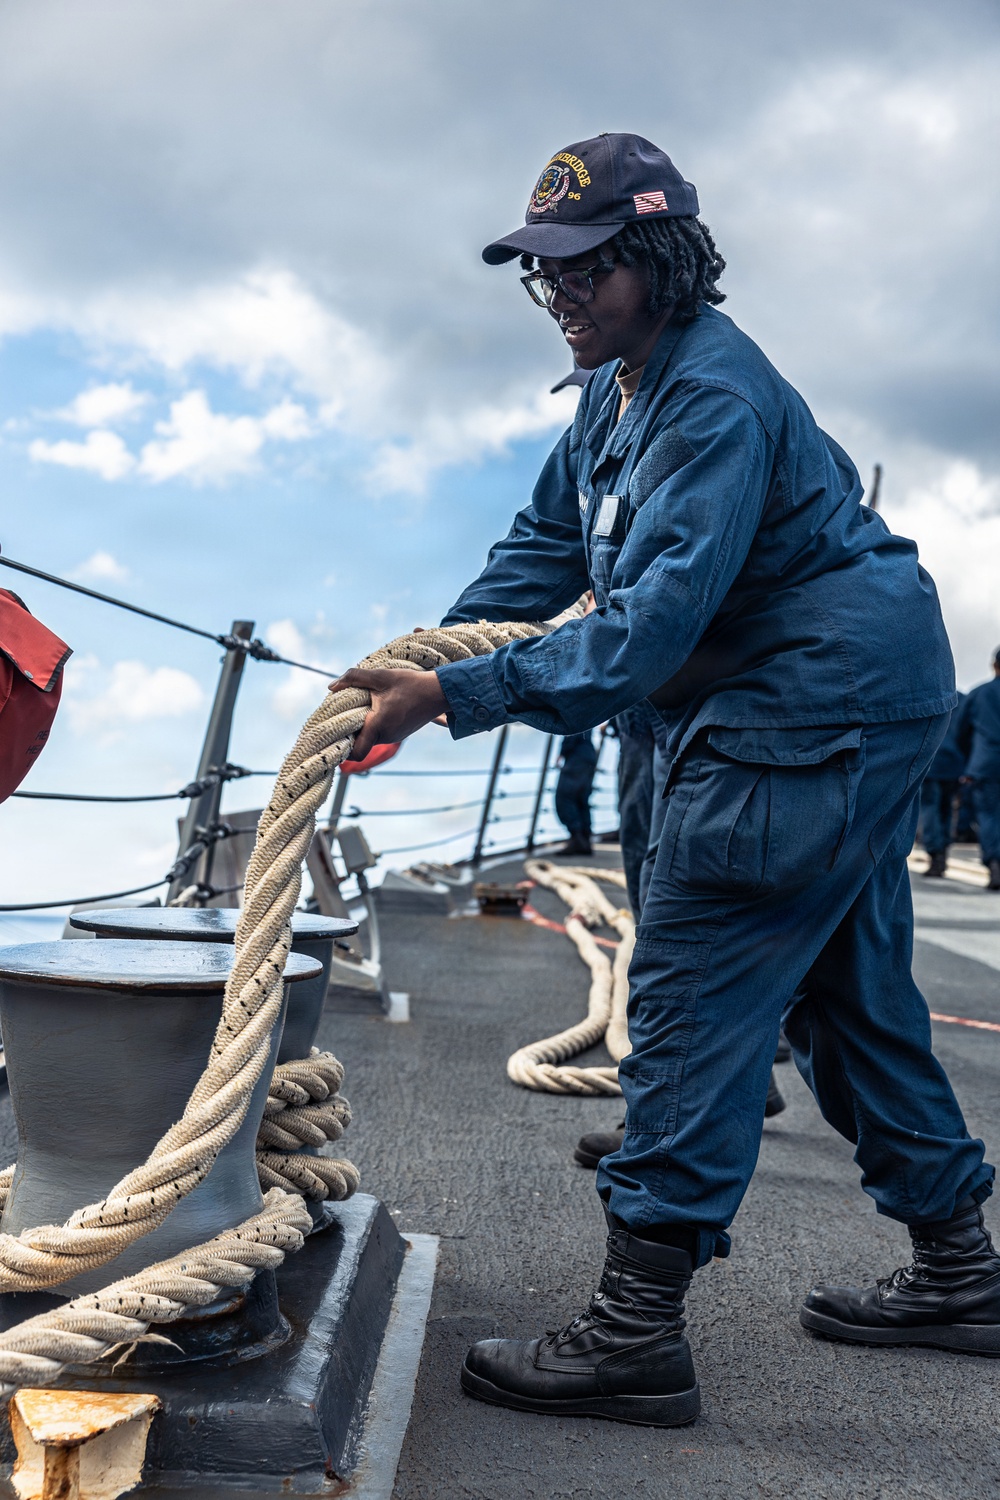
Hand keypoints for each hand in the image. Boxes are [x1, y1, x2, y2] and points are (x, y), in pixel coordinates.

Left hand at [329, 667, 448, 761]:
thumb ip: (354, 678)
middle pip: (359, 742)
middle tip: (345, 710)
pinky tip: (378, 706)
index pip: (356, 752)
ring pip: (370, 736)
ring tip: (365, 704)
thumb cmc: (410, 684)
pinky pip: (380, 732)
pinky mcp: (399, 732)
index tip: (335, 735)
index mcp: (378, 726)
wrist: (438, 692)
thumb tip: (331, 686)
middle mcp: (385, 736)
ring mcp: (393, 736)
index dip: (343, 749)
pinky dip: (374, 723)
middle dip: (350, 729)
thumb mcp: (380, 676)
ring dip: (363, 724)